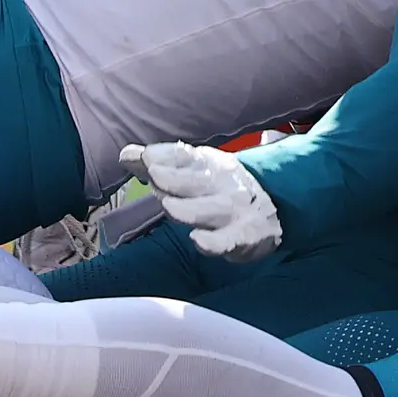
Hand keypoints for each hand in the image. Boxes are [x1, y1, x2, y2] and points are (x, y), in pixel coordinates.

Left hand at [122, 140, 280, 261]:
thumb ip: (158, 164)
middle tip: (155, 174)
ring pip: (210, 210)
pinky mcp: (241, 237)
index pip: (186, 156)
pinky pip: (227, 241)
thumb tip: (125, 155)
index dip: (166, 155)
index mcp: (208, 164)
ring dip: (190, 208)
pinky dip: (214, 242)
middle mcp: (221, 184)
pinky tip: (198, 240)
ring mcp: (233, 211)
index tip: (146, 156)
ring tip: (169, 207)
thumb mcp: (193, 170)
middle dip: (175, 178)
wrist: (272, 207)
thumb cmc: (219, 187)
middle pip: (196, 181)